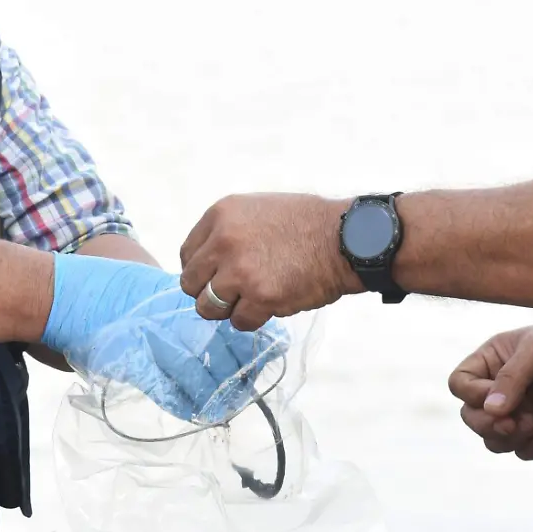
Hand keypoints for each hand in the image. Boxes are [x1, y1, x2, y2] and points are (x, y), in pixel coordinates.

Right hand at [40, 254, 286, 422]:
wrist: (64, 295)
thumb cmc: (104, 290)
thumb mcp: (146, 285)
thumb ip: (175, 301)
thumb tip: (206, 314)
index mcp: (176, 300)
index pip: (223, 322)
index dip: (244, 342)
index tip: (266, 353)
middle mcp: (169, 320)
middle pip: (216, 351)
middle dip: (237, 372)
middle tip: (252, 386)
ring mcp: (151, 344)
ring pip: (196, 374)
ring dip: (216, 394)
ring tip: (230, 405)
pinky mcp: (132, 365)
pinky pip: (165, 391)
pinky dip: (183, 404)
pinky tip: (196, 412)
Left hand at [178, 192, 358, 330]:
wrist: (345, 238)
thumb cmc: (306, 224)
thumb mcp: (257, 210)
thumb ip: (227, 232)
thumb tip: (206, 263)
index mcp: (221, 215)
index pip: (188, 255)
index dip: (201, 272)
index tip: (216, 277)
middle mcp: (223, 241)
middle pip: (191, 284)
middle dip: (209, 293)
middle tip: (234, 293)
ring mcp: (240, 271)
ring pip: (209, 307)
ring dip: (229, 309)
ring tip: (252, 299)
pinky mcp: (260, 297)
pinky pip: (240, 321)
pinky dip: (254, 318)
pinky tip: (271, 303)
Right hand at [447, 314, 532, 460]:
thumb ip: (513, 378)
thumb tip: (490, 410)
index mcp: (494, 359)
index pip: (461, 383)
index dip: (472, 396)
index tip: (497, 399)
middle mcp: (503, 386)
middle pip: (471, 416)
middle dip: (489, 424)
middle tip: (514, 423)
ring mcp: (522, 410)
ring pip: (493, 438)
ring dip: (508, 439)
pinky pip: (521, 450)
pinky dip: (529, 448)